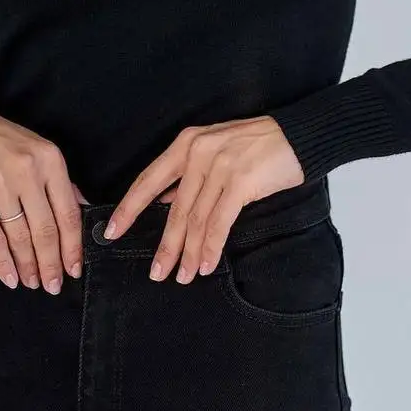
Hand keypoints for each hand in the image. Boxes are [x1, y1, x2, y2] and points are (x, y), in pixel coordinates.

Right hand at [0, 111, 87, 292]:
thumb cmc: (0, 141)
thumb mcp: (38, 150)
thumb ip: (59, 182)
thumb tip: (82, 211)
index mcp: (50, 160)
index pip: (68, 212)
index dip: (73, 246)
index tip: (74, 269)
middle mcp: (27, 170)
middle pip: (46, 229)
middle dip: (51, 263)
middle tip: (54, 285)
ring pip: (20, 237)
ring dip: (28, 266)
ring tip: (32, 282)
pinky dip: (3, 262)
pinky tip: (10, 277)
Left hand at [103, 116, 304, 283]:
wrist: (297, 135)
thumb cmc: (257, 144)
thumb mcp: (215, 149)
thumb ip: (190, 175)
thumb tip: (167, 202)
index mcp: (187, 143)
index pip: (149, 179)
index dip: (130, 208)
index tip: (113, 230)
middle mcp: (198, 152)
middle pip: (175, 209)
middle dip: (165, 245)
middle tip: (157, 272)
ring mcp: (219, 166)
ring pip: (196, 220)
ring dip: (190, 253)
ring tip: (184, 275)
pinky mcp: (240, 181)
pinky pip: (219, 222)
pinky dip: (212, 247)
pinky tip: (207, 264)